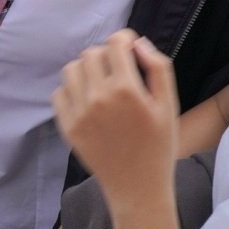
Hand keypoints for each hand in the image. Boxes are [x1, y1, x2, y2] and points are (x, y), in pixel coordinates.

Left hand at [54, 31, 178, 205]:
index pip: (114, 43)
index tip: (129, 48)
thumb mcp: (169, 106)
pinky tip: (87, 100)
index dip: (124, 40)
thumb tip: (138, 44)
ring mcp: (79, 112)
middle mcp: (98, 97)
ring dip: (86, 70)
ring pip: (71, 70)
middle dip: (106, 56)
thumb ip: (158, 68)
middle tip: (118, 70)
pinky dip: (71, 91)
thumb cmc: (159, 146)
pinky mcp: (68, 127)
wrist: (138, 188)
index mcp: (126, 89)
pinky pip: (59, 93)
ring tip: (100, 84)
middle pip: (91, 54)